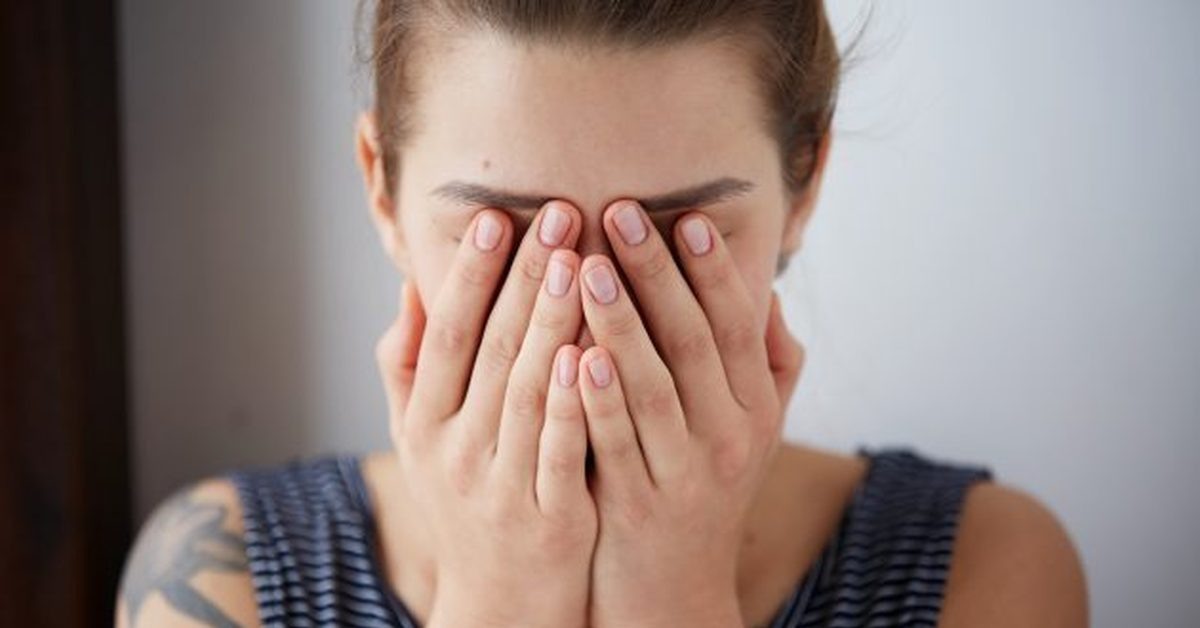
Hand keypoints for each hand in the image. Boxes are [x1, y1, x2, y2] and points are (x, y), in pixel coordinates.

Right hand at [374, 201, 596, 627]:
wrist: (499, 602)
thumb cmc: (464, 502)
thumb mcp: (417, 439)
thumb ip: (410, 365)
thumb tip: (411, 285)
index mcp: (424, 422)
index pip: (446, 334)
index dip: (470, 275)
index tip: (497, 217)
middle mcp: (452, 449)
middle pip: (489, 350)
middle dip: (524, 278)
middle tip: (558, 213)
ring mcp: (498, 484)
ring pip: (524, 392)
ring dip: (549, 324)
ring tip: (578, 261)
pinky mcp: (547, 517)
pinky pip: (557, 452)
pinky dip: (568, 404)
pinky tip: (587, 355)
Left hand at [574, 200, 805, 627]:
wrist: (675, 588)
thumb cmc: (707, 487)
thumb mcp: (754, 429)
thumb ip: (767, 364)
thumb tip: (769, 293)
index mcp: (755, 407)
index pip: (736, 325)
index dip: (714, 270)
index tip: (686, 215)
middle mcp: (728, 436)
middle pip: (693, 343)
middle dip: (656, 274)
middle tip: (619, 211)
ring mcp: (683, 473)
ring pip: (653, 388)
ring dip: (620, 324)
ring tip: (586, 267)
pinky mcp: (636, 505)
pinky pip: (616, 445)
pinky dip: (598, 401)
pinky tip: (575, 356)